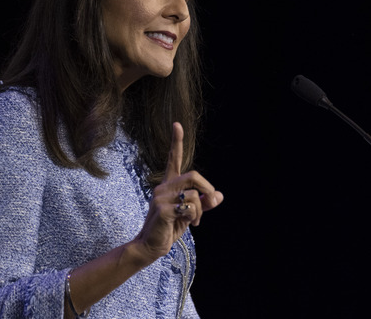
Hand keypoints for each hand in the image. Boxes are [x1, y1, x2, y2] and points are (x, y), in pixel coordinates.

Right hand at [132, 122, 223, 260]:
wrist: (151, 246)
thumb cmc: (169, 228)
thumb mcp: (190, 213)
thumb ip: (204, 203)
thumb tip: (219, 196)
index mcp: (169, 184)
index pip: (173, 159)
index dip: (176, 142)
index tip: (177, 124)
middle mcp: (163, 187)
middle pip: (194, 176)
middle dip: (208, 190)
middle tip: (211, 203)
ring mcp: (160, 197)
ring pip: (194, 195)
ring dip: (201, 211)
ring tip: (194, 221)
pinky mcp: (162, 209)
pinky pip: (189, 207)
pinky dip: (194, 217)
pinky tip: (187, 224)